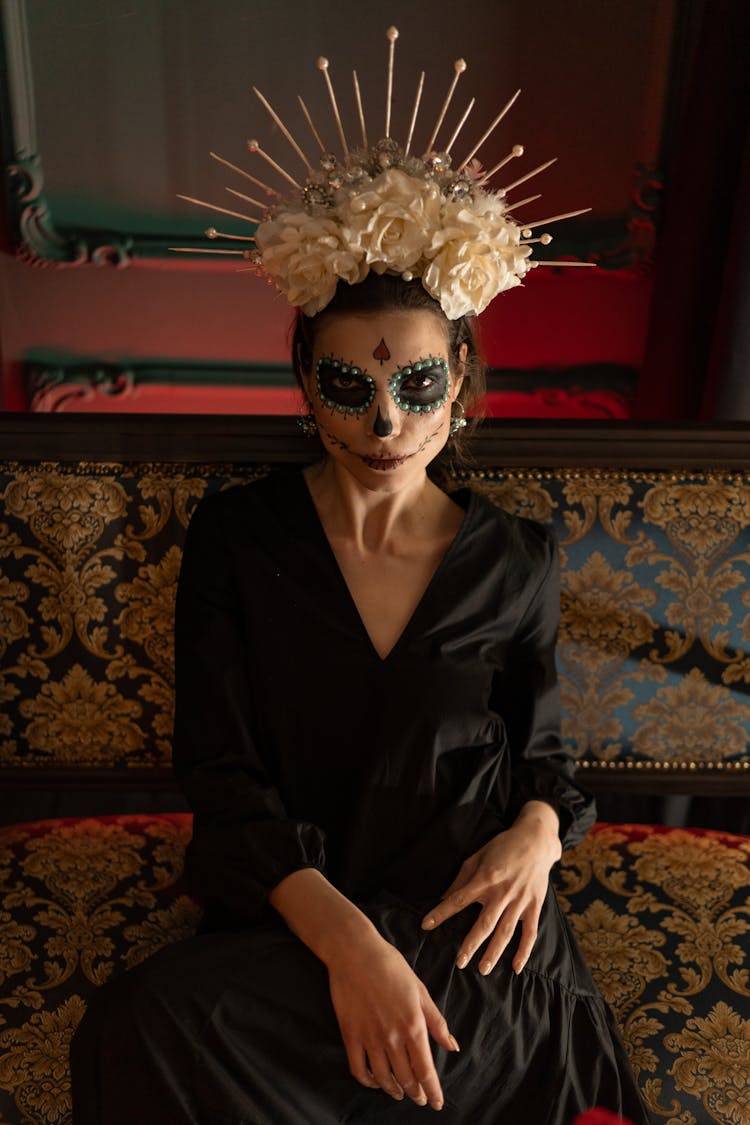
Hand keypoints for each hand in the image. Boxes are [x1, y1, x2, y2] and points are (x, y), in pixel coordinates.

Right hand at [326, 932, 458, 1110]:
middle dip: (416, 1093)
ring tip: (400, 1093)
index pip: (426, 1071)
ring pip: (384, 1079)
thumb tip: (453, 1046)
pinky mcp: (350, 1035)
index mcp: (414, 1025)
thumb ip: (437, 1022)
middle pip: (407, 1079)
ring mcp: (369, 1038)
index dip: (433, 1091)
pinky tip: (375, 1081)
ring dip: (394, 1091)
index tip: (437, 1102)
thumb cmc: (391, 966)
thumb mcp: (420, 991)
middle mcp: (392, 1037)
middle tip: (421, 1098)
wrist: (355, 952)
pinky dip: (368, 1081)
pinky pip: (359, 1069)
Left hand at [420, 801, 561, 975]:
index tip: (426, 925)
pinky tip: (515, 967)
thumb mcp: (478, 856)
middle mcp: (502, 892)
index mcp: (485, 878)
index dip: (441, 912)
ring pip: (506, 932)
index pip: (458, 899)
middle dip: (471, 944)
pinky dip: (524, 951)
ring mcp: (520, 901)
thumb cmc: (502, 847)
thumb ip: (462, 878)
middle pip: (484, 923)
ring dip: (494, 952)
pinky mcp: (534, 906)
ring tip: (482, 969)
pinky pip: (530, 933)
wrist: (535, 840)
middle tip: (459, 962)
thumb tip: (444, 897)